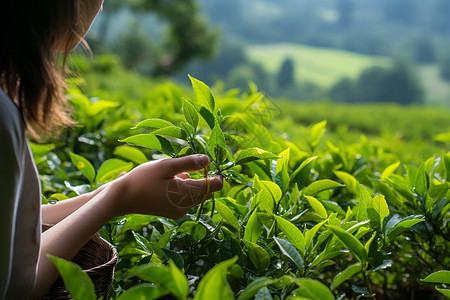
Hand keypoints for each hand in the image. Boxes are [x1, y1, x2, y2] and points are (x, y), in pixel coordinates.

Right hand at [107, 154, 222, 218]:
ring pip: (194, 194)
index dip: (215, 174)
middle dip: (200, 177)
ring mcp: (178, 211)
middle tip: (183, 166)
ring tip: (170, 174)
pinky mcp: (171, 212)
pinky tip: (167, 181)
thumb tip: (208, 160)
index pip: (214, 186)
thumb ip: (189, 163)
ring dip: (189, 182)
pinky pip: (185, 198)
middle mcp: (186, 206)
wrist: (120, 199)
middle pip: (205, 190)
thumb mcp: (165, 166)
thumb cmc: (142, 179)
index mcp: (187, 194)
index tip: (206, 163)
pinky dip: (181, 188)